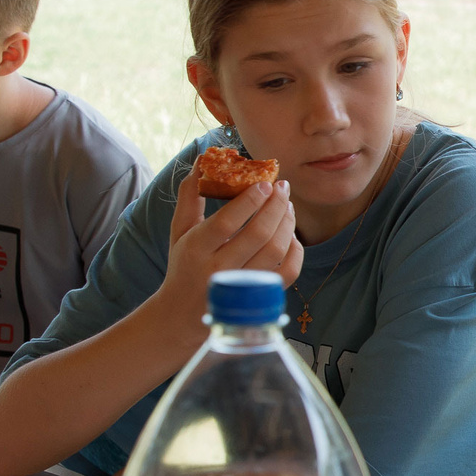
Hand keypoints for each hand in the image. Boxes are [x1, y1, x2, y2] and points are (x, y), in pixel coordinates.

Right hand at [155, 173, 303, 330]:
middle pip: (258, 234)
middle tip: (283, 187)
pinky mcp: (259, 298)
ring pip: (276, 251)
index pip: (227, 222)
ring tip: (287, 205)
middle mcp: (219, 271)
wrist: (184, 314)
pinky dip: (295, 250)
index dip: (250, 200)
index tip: (265, 182)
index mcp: (196, 250)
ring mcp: (242, 286)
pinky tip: (290, 234)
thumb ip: (190, 197)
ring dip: (287, 223)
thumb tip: (201, 160)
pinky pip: (288, 272)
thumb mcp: (179, 231)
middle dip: (276, 206)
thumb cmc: (184, 265)